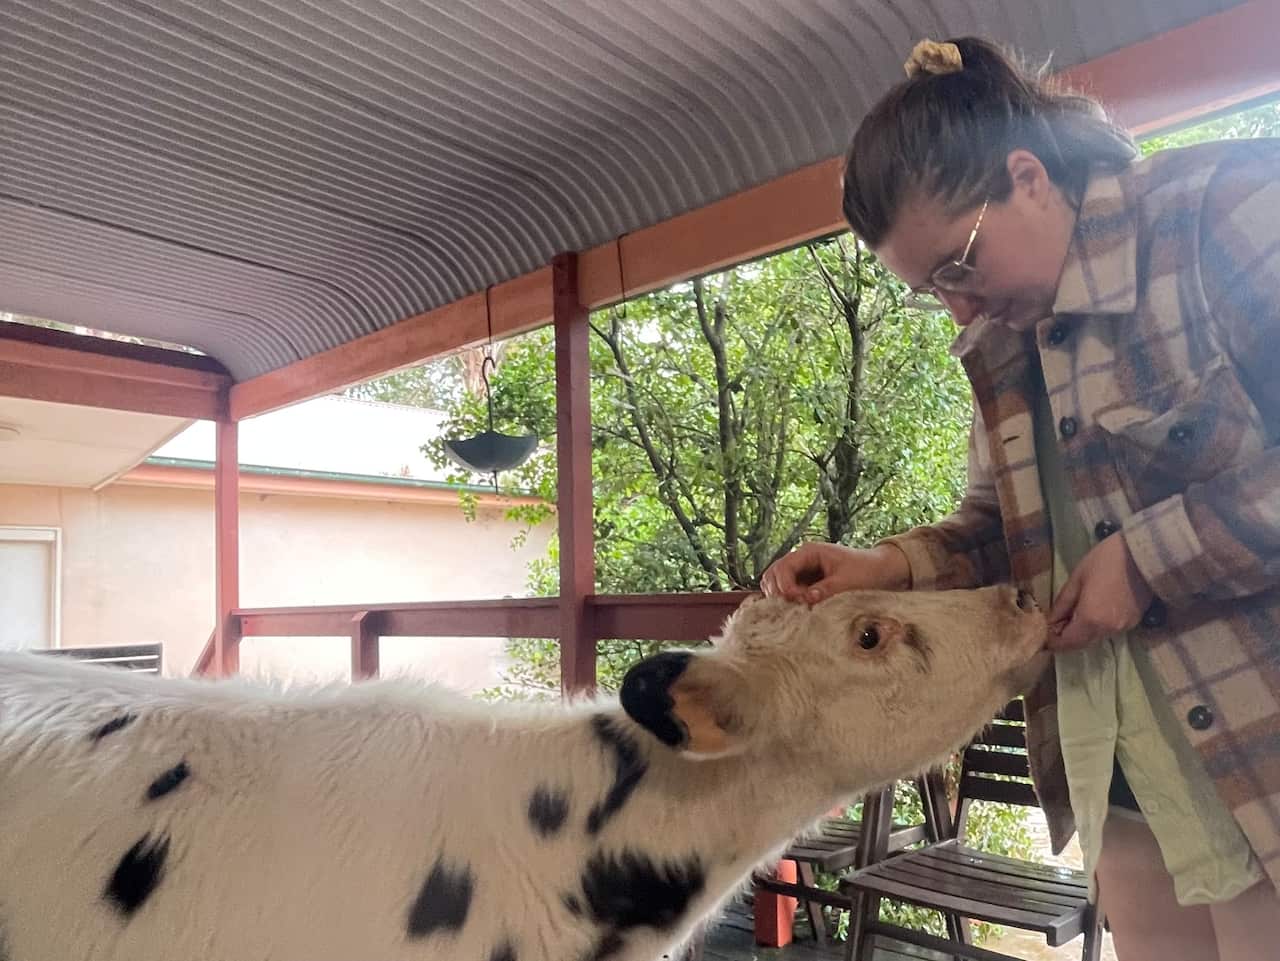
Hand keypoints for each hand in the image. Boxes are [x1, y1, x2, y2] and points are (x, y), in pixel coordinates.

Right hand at [760, 542, 910, 603]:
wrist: (882, 571)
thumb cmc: (867, 571)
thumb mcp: (847, 582)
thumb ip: (824, 590)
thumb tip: (803, 600)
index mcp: (809, 552)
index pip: (783, 568)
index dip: (785, 586)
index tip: (797, 601)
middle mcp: (801, 560)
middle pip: (773, 576)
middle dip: (779, 593)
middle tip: (795, 608)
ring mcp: (802, 572)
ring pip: (777, 585)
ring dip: (782, 599)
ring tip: (799, 610)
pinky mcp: (807, 584)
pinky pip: (789, 593)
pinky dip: (790, 603)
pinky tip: (801, 612)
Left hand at [1048, 533, 1153, 651]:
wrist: (1144, 555)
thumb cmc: (1106, 561)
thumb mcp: (1077, 578)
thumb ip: (1062, 604)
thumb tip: (1050, 621)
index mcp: (1090, 620)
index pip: (1066, 643)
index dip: (1052, 641)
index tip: (1042, 633)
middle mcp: (1107, 630)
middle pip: (1081, 643)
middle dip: (1065, 637)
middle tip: (1054, 623)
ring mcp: (1123, 627)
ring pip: (1095, 638)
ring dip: (1081, 632)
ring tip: (1070, 615)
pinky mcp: (1134, 621)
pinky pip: (1108, 630)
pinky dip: (1096, 626)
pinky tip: (1091, 611)